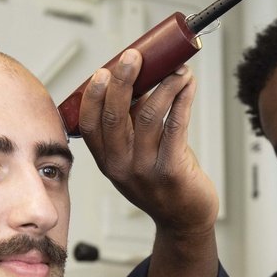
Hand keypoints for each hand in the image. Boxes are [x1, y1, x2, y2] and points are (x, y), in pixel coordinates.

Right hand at [78, 48, 218, 238]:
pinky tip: (187, 85)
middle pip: (115, 115)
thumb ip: (130, 127)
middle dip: (123, 79)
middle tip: (135, 55)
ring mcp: (145, 170)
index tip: (104, 70)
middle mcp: (121, 166)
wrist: (184, 220)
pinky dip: (181, 99)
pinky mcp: (172, 170)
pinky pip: (175, 126)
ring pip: (148, 115)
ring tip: (176, 68)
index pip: (89, 124)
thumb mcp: (134, 158)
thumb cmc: (162, 184)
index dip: (94, 94)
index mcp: (107, 161)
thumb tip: (136, 80)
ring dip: (164, 85)